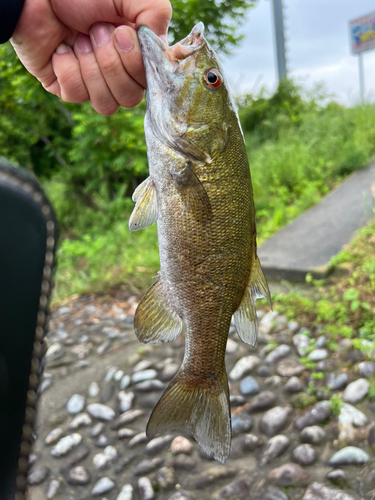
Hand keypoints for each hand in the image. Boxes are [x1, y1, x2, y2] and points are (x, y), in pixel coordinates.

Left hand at [11, 0, 170, 113]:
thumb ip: (156, 15)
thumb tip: (161, 49)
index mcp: (136, 55)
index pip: (149, 82)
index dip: (135, 63)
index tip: (121, 32)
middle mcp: (117, 74)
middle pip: (130, 98)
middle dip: (111, 63)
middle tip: (95, 30)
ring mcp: (91, 83)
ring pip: (106, 105)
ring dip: (91, 68)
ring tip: (79, 39)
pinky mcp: (65, 87)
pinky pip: (75, 94)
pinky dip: (68, 68)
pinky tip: (61, 49)